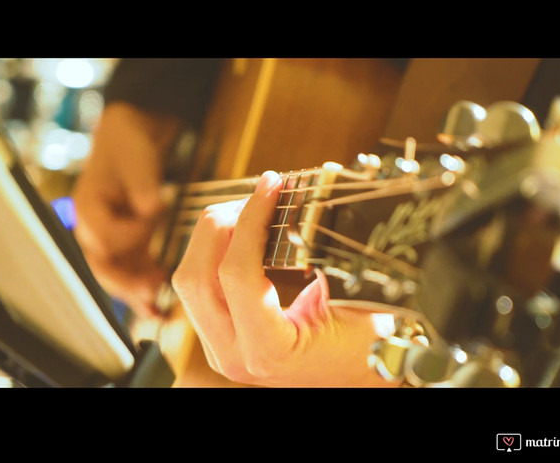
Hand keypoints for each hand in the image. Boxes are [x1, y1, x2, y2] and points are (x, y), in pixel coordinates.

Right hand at [72, 103, 180, 318]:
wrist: (133, 133)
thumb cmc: (129, 142)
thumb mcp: (137, 159)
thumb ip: (143, 187)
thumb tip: (152, 209)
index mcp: (87, 207)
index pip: (103, 237)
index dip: (130, 233)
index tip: (155, 214)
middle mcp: (92, 227)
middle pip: (103, 267)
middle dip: (127, 283)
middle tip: (152, 290)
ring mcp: (110, 238)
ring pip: (118, 276)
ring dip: (136, 293)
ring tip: (158, 310)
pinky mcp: (128, 243)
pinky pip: (132, 271)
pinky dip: (143, 288)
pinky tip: (158, 308)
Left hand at [171, 171, 393, 386]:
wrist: (365, 374)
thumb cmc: (370, 341)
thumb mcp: (359, 296)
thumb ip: (328, 253)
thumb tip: (309, 198)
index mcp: (269, 350)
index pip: (237, 274)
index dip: (250, 220)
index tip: (271, 184)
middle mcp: (234, 355)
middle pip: (196, 276)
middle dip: (221, 224)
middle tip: (258, 196)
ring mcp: (220, 349)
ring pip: (188, 280)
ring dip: (212, 236)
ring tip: (250, 210)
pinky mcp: (217, 337)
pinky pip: (198, 287)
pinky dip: (213, 252)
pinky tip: (242, 232)